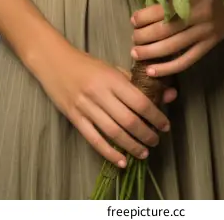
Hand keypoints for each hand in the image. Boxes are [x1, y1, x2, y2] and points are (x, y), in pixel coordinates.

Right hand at [34, 43, 176, 166]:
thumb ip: (138, 83)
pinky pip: (94, 139)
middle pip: (128, 120)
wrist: (54, 61)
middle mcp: (99, 93)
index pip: (139, 101)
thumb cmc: (87, 64)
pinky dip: (109, 153)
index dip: (155, 116)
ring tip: (144, 152)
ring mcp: (85, 107)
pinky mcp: (74, 118)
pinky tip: (122, 161)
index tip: (165, 125)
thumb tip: (168, 94)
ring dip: (132, 146)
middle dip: (146, 134)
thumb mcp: (112, 68)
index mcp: (111, 78)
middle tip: (156, 140)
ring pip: (113, 132)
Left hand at [130, 0, 223, 77]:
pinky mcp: (210, 45)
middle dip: (143, 37)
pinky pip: (187, 60)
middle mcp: (197, 16)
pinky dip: (168, 68)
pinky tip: (153, 71)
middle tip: (132, 39)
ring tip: (136, 54)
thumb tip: (148, 5)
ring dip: (151, 53)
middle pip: (164, 31)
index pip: (161, 10)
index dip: (143, 16)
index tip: (132, 19)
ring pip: (173, 48)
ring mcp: (205, 33)